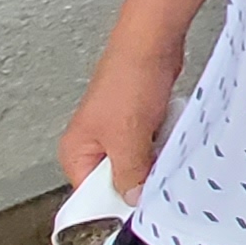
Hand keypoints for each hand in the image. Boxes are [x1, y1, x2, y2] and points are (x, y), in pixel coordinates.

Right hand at [58, 39, 179, 190]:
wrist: (152, 43)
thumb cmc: (129, 79)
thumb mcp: (127, 139)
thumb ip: (128, 175)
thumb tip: (133, 199)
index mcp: (76, 152)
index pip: (91, 196)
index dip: (116, 201)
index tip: (139, 201)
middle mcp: (92, 144)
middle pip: (118, 181)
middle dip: (141, 175)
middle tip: (154, 163)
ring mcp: (117, 132)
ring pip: (140, 162)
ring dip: (155, 156)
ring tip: (160, 137)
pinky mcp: (139, 121)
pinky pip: (153, 145)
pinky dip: (163, 140)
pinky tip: (168, 126)